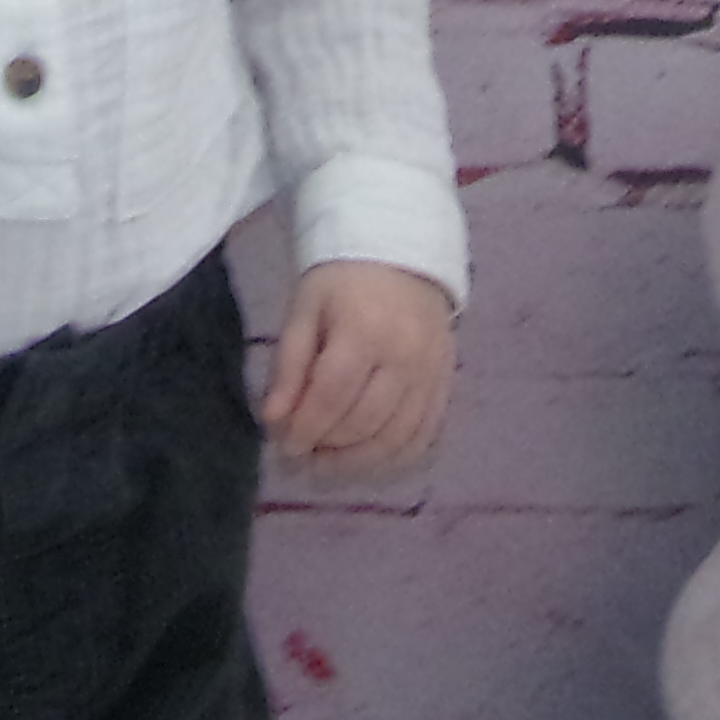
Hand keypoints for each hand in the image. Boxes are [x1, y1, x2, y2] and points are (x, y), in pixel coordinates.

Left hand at [259, 260, 452, 477]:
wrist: (401, 255)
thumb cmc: (342, 280)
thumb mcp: (305, 310)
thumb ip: (289, 366)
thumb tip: (273, 421)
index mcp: (365, 331)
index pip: (331, 398)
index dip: (305, 430)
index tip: (284, 449)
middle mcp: (406, 357)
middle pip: (363, 424)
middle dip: (327, 449)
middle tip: (302, 457)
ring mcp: (432, 374)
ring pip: (395, 439)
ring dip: (358, 462)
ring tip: (328, 464)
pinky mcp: (446, 384)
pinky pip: (424, 436)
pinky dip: (394, 457)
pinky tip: (367, 460)